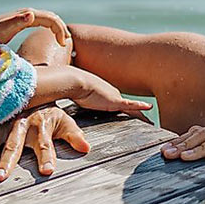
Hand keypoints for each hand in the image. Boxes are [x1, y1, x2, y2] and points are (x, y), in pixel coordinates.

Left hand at [0, 7, 66, 47]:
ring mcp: (26, 16)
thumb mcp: (3, 30)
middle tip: (65, 42)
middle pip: (52, 17)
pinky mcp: (23, 20)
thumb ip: (17, 22)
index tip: (62, 44)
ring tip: (63, 40)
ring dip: (58, 27)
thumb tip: (32, 14)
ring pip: (49, 18)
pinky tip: (52, 36)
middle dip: (62, 28)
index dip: (60, 30)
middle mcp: (28, 13)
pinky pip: (43, 21)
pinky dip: (51, 27)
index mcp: (27, 15)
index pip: (51, 19)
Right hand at [0, 105, 90, 181]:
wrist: (29, 85)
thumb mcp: (65, 121)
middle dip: (5, 163)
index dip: (47, 157)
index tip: (47, 172)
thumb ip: (74, 135)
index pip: (45, 144)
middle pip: (11, 147)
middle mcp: (16, 127)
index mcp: (38, 126)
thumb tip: (86, 148)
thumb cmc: (49, 110)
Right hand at [29, 65, 150, 116]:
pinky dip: (139, 108)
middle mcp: (110, 95)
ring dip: (141, 115)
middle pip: (128, 107)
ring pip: (132, 109)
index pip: (117, 105)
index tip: (134, 117)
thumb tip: (52, 109)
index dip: (126, 110)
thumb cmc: (67, 89)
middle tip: (150, 123)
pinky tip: (149, 108)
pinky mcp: (114, 101)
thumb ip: (68, 108)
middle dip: (138, 114)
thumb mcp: (71, 99)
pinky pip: (130, 106)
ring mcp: (113, 97)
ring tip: (152, 123)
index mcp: (102, 97)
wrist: (70, 80)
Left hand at [160, 125, 204, 163]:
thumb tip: (165, 154)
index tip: (164, 152)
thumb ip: (187, 158)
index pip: (192, 135)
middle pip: (202, 134)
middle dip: (184, 145)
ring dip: (200, 148)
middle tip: (171, 155)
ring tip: (186, 157)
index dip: (177, 142)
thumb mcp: (201, 166)